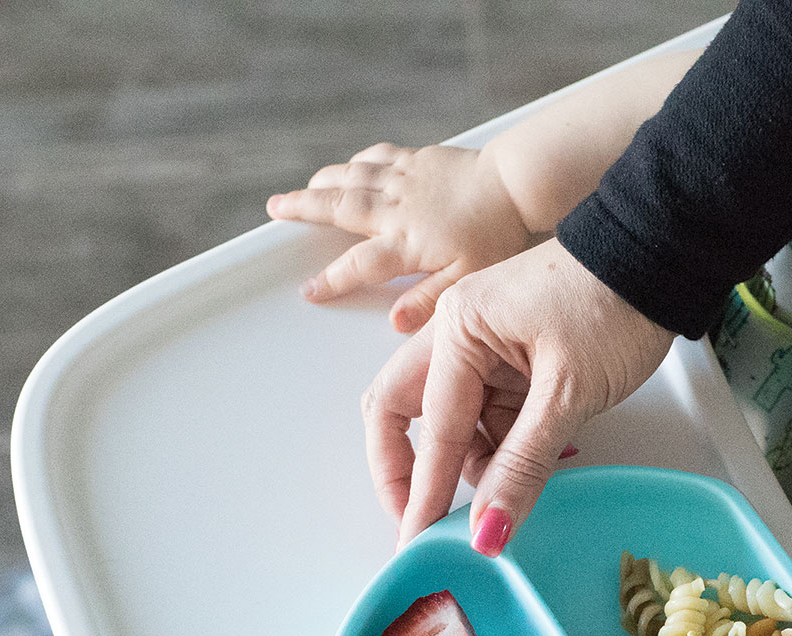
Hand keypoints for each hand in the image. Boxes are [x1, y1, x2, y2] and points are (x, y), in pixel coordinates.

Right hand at [267, 144, 532, 332]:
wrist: (517, 184)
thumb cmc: (498, 236)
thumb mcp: (466, 280)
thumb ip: (428, 301)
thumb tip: (395, 323)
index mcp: (407, 242)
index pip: (359, 264)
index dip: (332, 279)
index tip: (309, 291)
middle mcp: (397, 207)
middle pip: (339, 208)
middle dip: (303, 210)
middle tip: (274, 211)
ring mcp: (405, 179)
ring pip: (351, 177)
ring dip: (321, 183)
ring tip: (300, 190)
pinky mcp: (419, 159)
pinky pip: (377, 156)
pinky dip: (356, 162)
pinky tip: (349, 166)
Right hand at [361, 240, 674, 548]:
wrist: (659, 258)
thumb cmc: (614, 305)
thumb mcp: (567, 393)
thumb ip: (523, 465)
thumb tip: (488, 530)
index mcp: (456, 330)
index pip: (430, 429)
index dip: (423, 491)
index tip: (417, 541)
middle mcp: (457, 336)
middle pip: (407, 415)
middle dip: (413, 472)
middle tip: (425, 524)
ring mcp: (484, 350)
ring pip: (456, 426)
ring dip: (475, 466)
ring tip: (512, 495)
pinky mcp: (513, 365)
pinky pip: (491, 420)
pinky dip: (505, 451)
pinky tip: (533, 469)